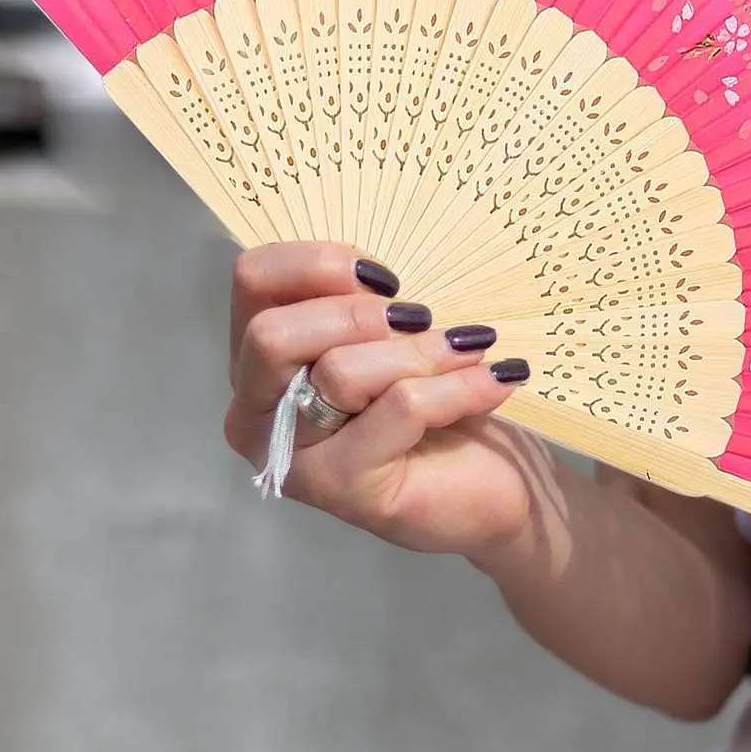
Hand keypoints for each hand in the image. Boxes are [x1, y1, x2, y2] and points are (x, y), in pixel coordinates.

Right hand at [224, 242, 553, 567]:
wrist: (493, 481)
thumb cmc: (437, 392)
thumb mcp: (398, 330)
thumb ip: (369, 298)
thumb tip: (379, 276)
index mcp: (261, 355)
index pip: (254, 280)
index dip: (318, 263)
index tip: (387, 277)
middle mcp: (256, 410)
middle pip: (272, 334)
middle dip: (358, 314)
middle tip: (420, 318)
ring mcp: (295, 457)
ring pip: (339, 371)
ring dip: (421, 350)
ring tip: (471, 350)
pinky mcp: (344, 488)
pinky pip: (400, 407)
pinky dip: (457, 384)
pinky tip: (496, 378)